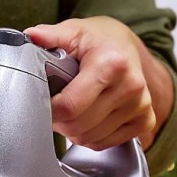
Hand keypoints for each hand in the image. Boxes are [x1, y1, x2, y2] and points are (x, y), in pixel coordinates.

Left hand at [25, 16, 172, 149]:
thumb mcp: (74, 32)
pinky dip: (90, 137)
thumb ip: (50, 36)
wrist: (126, 47)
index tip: (44, 101)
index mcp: (111, 64)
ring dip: (74, 130)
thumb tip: (32, 36)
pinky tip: (90, 117)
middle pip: (77, 127)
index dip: (49, 109)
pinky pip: (103, 144)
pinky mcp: (144, 121)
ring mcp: (140, 106)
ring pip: (88, 139)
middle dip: (60, 121)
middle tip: (59, 104)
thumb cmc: (98, 41)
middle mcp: (130, 86)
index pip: (69, 107)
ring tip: (75, 108)